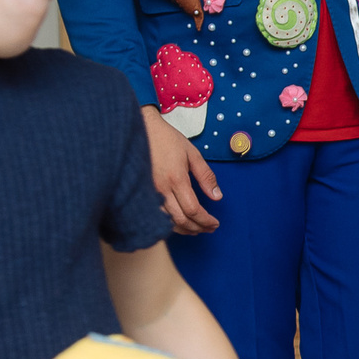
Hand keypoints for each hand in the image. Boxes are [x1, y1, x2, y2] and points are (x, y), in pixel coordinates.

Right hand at [141, 106, 221, 234]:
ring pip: (167, 221)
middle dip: (198, 228)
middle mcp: (161, 189)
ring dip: (184, 229)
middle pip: (181, 220)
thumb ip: (206, 176)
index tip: (215, 224)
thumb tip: (217, 196)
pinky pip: (156, 215)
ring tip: (196, 229)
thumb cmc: (166, 139)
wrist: (141, 129)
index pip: (194, 210)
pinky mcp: (142, 192)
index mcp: (176, 179)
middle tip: (208, 229)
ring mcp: (149, 192)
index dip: (206, 221)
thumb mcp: (192, 154)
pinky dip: (169, 223)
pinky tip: (177, 223)